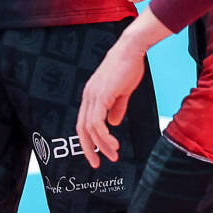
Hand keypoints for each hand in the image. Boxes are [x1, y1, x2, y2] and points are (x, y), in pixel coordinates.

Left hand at [77, 34, 148, 168]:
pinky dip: (104, 136)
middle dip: (89, 148)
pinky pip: (98, 123)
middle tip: (97, 163)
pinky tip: (114, 144)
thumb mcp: (122, 92)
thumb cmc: (128, 67)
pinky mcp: (101, 96)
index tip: (96, 154)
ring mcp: (93, 96)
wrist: (130, 50)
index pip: (84, 122)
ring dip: (101, 145)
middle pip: (82, 128)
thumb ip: (116, 107)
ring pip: (90, 128)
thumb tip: (113, 124)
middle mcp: (88, 96)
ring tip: (113, 155)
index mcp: (91, 95)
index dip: (88, 139)